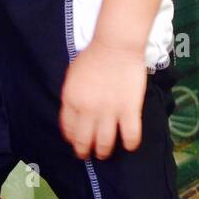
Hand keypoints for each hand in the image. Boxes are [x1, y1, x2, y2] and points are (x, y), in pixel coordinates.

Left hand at [59, 38, 146, 159]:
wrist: (116, 45)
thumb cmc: (93, 56)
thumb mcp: (72, 76)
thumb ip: (72, 96)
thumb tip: (75, 113)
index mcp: (71, 100)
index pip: (68, 129)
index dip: (72, 138)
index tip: (76, 141)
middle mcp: (88, 110)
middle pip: (84, 141)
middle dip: (84, 151)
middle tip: (88, 153)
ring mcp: (109, 112)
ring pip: (105, 144)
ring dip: (104, 152)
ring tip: (105, 153)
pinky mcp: (130, 110)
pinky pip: (130, 136)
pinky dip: (130, 144)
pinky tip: (128, 144)